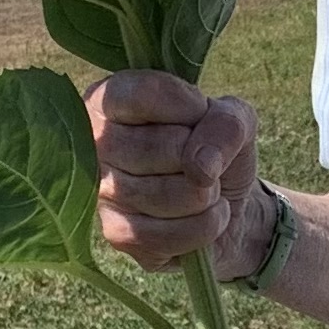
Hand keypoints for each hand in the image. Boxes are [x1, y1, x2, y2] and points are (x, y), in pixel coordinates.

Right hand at [89, 71, 271, 277]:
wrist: (226, 203)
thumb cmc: (217, 148)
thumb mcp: (236, 119)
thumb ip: (226, 125)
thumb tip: (201, 168)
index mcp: (110, 99)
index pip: (145, 94)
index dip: (189, 107)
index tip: (201, 114)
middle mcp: (93, 143)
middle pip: (160, 147)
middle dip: (202, 157)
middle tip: (203, 159)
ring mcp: (100, 191)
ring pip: (167, 194)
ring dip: (207, 195)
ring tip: (205, 187)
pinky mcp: (115, 233)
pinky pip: (170, 234)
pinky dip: (205, 226)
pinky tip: (202, 216)